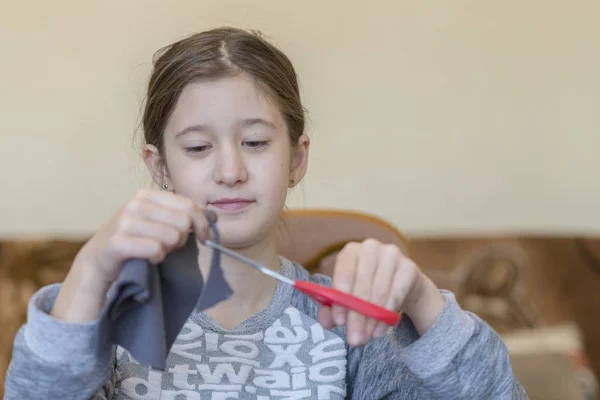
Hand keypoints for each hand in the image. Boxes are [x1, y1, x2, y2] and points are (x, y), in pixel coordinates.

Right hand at [74, 188, 210, 286]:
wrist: (98, 261)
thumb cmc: (134, 241)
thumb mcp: (157, 222)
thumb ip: (182, 216)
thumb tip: (215, 216)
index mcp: (147, 195)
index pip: (189, 205)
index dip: (203, 224)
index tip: (205, 238)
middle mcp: (135, 204)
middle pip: (184, 222)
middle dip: (183, 239)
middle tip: (170, 246)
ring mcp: (125, 222)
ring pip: (172, 237)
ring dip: (169, 250)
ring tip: (156, 251)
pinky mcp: (118, 242)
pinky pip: (156, 250)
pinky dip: (156, 258)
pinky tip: (147, 258)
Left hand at [317, 239, 444, 345]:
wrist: (402, 284)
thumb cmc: (367, 288)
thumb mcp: (348, 296)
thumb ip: (332, 308)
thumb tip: (326, 321)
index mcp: (350, 251)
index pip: (344, 273)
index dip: (341, 298)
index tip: (339, 322)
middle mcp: (370, 248)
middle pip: (362, 285)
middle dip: (356, 316)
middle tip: (354, 339)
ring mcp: (392, 255)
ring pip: (379, 292)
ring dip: (372, 320)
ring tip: (366, 337)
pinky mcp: (409, 267)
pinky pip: (397, 295)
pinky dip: (387, 316)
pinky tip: (379, 330)